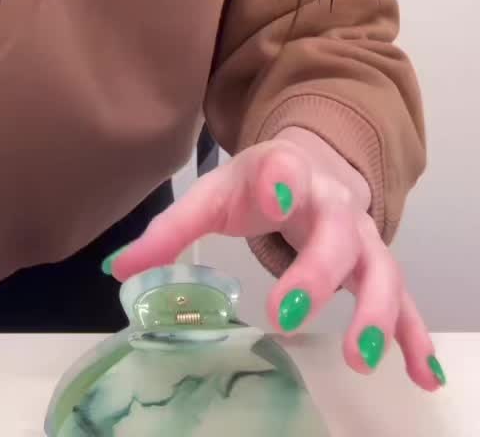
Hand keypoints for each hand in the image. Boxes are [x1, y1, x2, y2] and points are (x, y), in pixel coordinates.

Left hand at [111, 132, 444, 391]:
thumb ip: (170, 230)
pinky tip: (424, 375)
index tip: (277, 197)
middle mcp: (333, 205)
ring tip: (358, 357)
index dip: (285, 181)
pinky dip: (416, 339)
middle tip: (285, 314)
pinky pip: (405, 304)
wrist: (315, 165)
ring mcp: (362, 238)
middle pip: (337, 235)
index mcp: (287, 174)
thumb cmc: (260, 185)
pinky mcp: (377, 270)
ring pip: (381, 271)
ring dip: (374, 313)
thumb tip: (117, 269)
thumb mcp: (214, 195)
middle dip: (316, 273)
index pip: (287, 171)